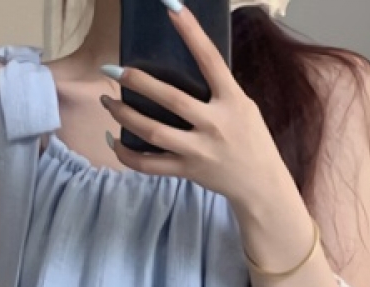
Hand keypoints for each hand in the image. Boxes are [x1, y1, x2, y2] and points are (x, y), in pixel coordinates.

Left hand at [99, 1, 292, 208]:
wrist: (261, 185)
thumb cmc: (252, 141)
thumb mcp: (244, 107)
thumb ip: (219, 90)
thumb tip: (188, 66)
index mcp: (232, 101)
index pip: (210, 60)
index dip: (191, 33)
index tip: (172, 8)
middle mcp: (214, 124)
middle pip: (170, 99)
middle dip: (138, 82)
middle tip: (114, 70)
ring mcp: (199, 150)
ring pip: (153, 131)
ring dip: (125, 115)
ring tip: (108, 101)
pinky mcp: (188, 170)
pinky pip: (150, 164)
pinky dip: (127, 155)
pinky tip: (114, 141)